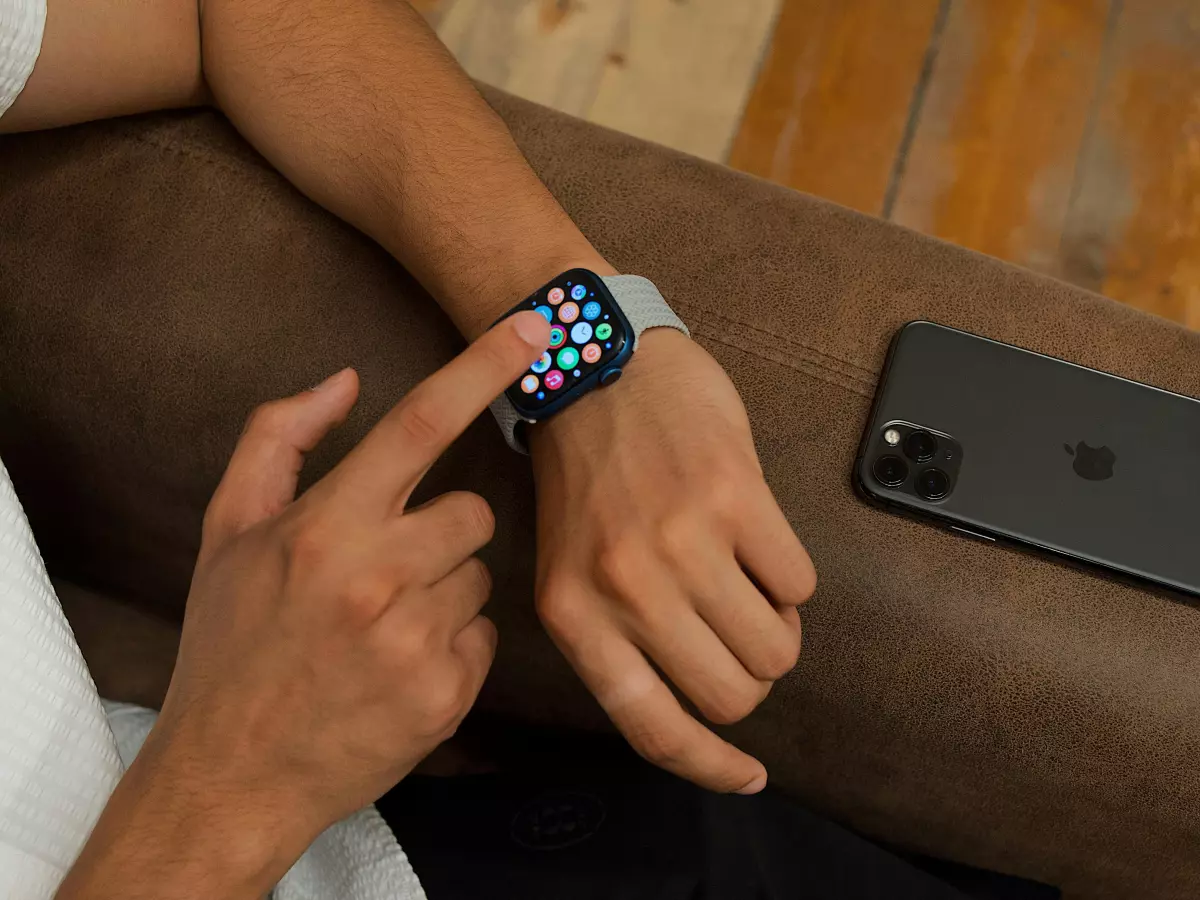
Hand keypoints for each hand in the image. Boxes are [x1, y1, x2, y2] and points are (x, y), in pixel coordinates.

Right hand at [120, 313, 548, 880]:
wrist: (231, 774)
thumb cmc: (229, 644)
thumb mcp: (226, 533)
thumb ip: (278, 441)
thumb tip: (343, 379)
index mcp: (326, 527)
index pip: (420, 424)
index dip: (483, 367)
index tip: (535, 327)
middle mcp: (378, 578)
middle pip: (474, 512)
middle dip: (445, 530)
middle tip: (390, 567)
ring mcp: (418, 641)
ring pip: (481, 576)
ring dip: (446, 591)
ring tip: (383, 626)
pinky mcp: (448, 694)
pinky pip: (484, 637)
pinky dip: (452, 645)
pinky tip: (398, 667)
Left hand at [529, 328, 815, 793]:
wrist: (595, 368)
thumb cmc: (586, 476)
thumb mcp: (572, 568)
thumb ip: (618, 638)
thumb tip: (696, 705)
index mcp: (574, 615)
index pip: (653, 728)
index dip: (710, 766)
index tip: (748, 777)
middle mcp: (625, 588)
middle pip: (730, 695)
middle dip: (750, 678)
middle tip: (740, 637)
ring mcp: (682, 542)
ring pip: (774, 647)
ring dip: (777, 630)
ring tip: (751, 587)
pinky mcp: (735, 497)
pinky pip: (800, 583)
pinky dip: (791, 577)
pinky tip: (758, 542)